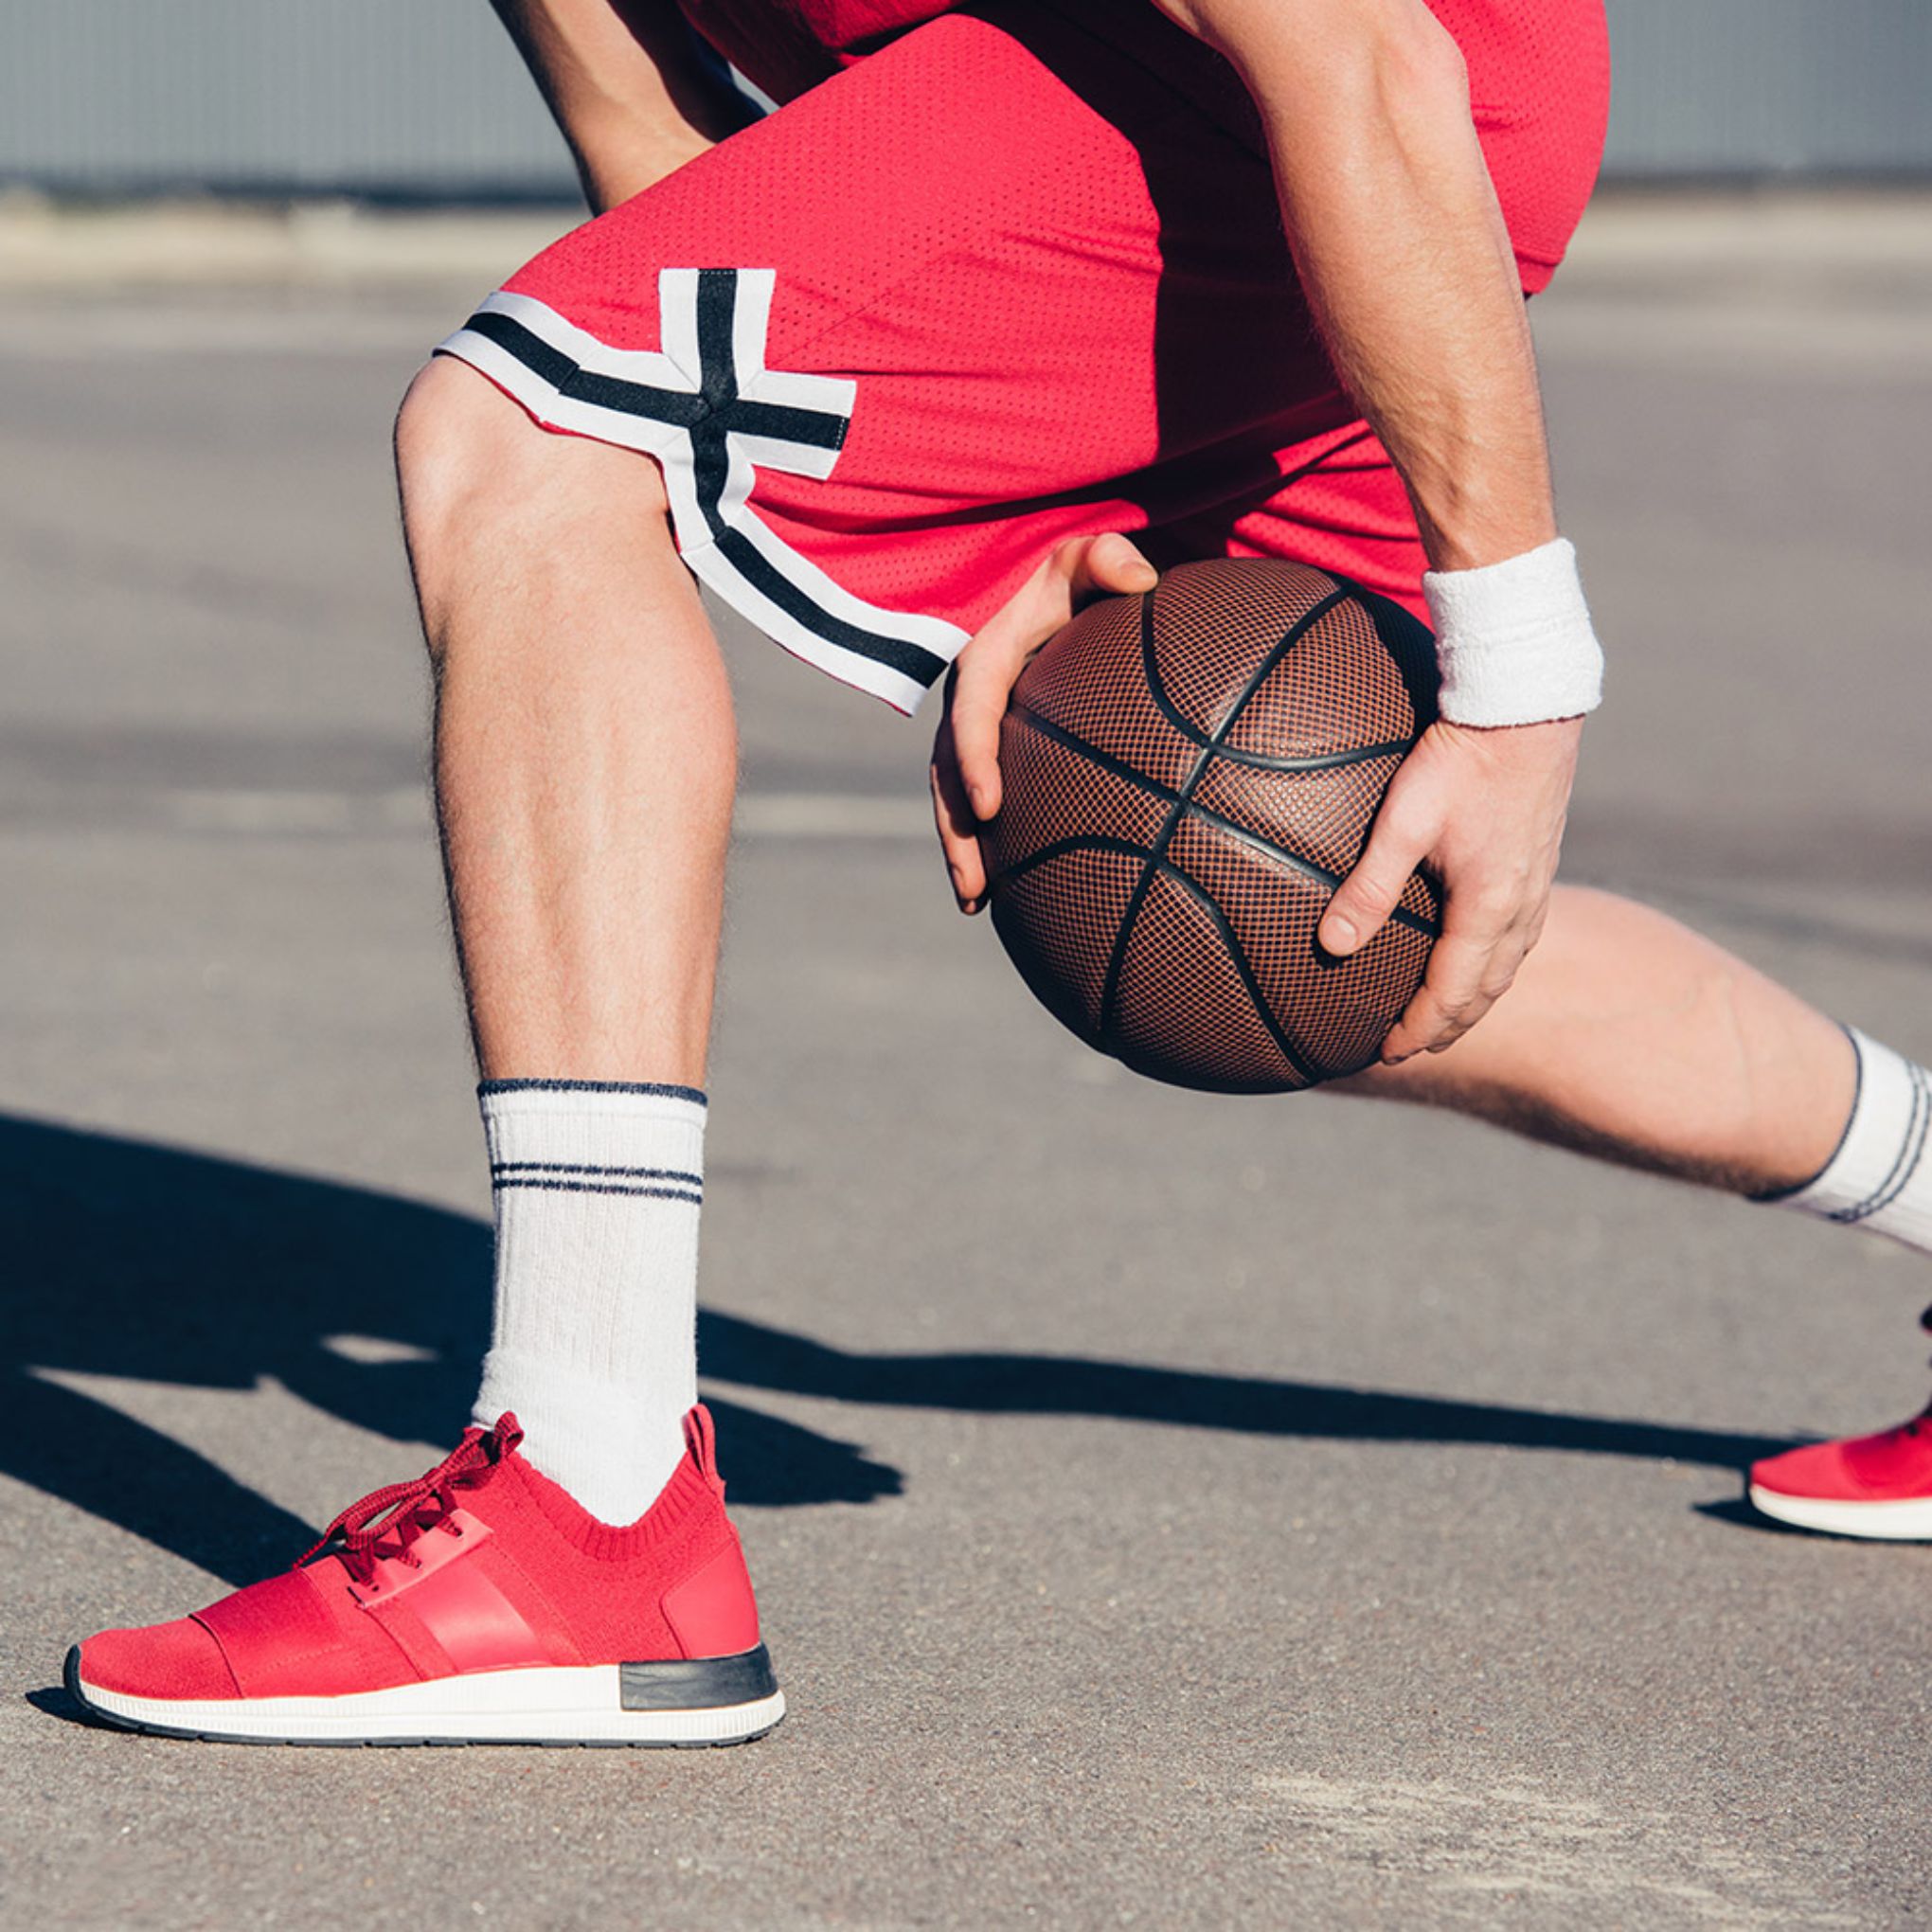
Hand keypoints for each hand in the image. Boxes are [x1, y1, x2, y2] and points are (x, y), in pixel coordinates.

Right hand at [930, 533, 1158, 913]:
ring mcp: (981, 733)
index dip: (972, 761)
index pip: (971, 716)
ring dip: (963, 850)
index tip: (990, 806)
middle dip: (957, 831)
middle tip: (974, 883)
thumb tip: (1142, 577)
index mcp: (984, 663)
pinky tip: (1014, 891)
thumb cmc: (1077, 577)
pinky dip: (993, 843)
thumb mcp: (1085, 557)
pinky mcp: (997, 753)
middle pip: (948, 776)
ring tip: (977, 903)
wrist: (1061, 590)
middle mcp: (970, 704)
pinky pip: (986, 801)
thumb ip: (1107, 559)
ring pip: (957, 798)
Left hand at [1316, 716, 1582, 1059]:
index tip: (1387, 1051)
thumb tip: (1330, 946)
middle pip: (1485, 991)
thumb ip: (1367, 888)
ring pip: (1508, 966)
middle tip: (1410, 1048)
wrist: (1525, 706)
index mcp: (1489, 908)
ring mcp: (1538, 886)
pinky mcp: (1541, 863)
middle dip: (1448, 1026)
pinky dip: (1496, 965)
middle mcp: (1521, 907)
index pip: (1452, 993)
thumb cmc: (1460, 759)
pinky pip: (1522, 937)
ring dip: (1474, 1000)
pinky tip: (1479, 957)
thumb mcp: (1401, 823)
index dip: (1419, 1028)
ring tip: (1442, 1017)